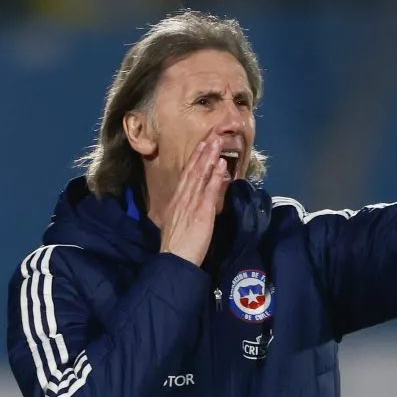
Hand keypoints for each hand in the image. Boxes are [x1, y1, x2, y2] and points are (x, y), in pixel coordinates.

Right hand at [159, 135, 230, 266]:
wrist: (174, 259)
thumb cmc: (176, 248)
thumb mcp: (176, 225)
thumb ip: (183, 213)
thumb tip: (189, 206)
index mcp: (176, 202)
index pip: (186, 176)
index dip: (194, 159)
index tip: (201, 146)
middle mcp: (182, 199)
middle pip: (193, 170)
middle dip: (202, 152)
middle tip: (212, 136)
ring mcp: (192, 204)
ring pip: (201, 176)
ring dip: (209, 158)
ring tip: (217, 143)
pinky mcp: (202, 212)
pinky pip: (210, 191)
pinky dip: (215, 176)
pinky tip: (221, 165)